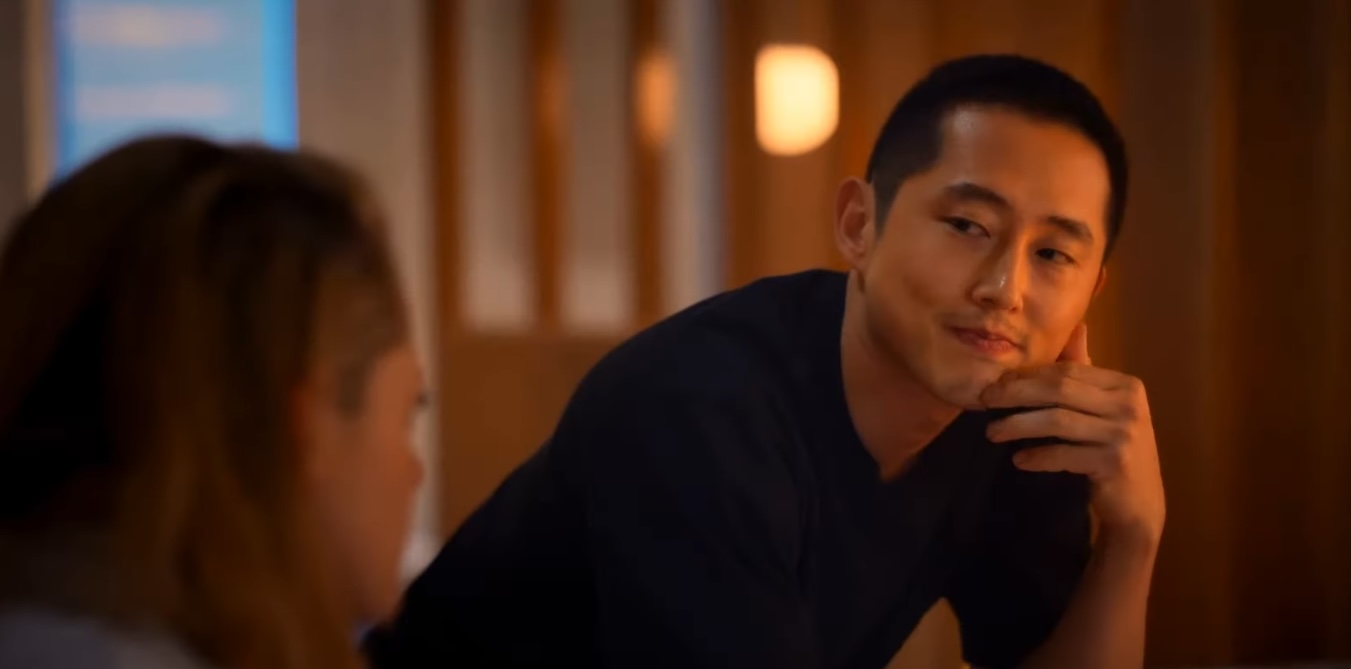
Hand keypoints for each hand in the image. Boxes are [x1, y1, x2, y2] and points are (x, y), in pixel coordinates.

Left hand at [980, 323, 1165, 543]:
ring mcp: (1125, 434)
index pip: (1066, 371)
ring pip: (1057, 421)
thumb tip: (1076, 327)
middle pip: (1059, 389)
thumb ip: (1086, 372)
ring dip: (1017, 426)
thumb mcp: (1102, 408)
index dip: (1026, 376)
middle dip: (1015, 393)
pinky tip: (1019, 460)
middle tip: (985, 401)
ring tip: (992, 433)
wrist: (1139, 504)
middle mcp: (1129, 404)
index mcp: (1125, 385)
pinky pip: (1064, 454)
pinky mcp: (1115, 463)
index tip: (994, 384)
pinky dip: (1037, 456)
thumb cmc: (1112, 450)